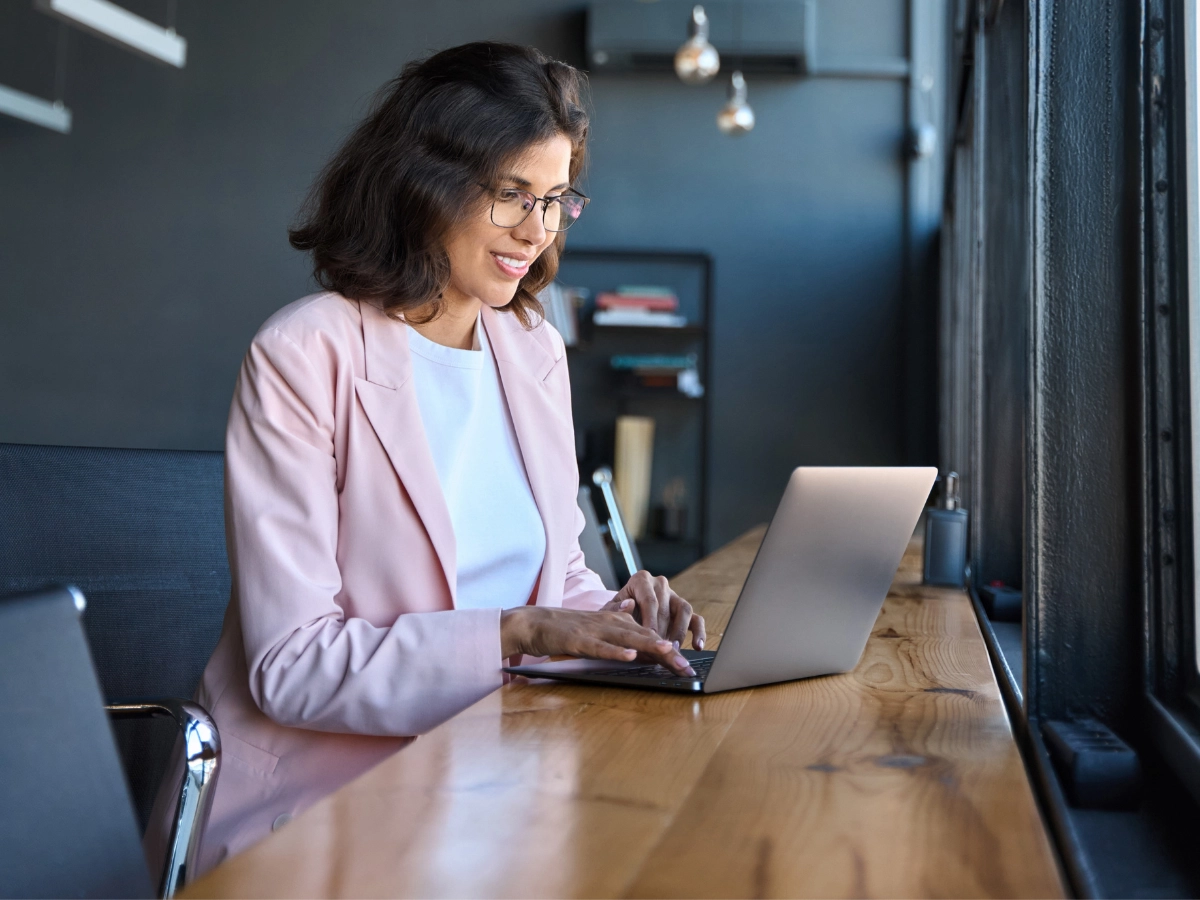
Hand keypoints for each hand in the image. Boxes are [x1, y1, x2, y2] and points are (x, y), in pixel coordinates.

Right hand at [500, 602, 696, 675]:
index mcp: (615, 620)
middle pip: (644, 636)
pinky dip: (615, 651)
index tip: (686, 665)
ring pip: (627, 638)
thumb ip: (614, 616)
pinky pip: (600, 647)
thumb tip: (632, 608)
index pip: (648, 634)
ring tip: (669, 653)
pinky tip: (629, 656)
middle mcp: (609, 623)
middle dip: (668, 652)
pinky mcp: (578, 640)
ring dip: (649, 646)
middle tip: (687, 668)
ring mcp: (594, 631)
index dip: (668, 649)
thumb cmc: (563, 626)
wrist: (532, 622)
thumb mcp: (594, 622)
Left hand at [603, 570, 705, 650]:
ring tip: (674, 649)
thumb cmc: (617, 611)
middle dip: (663, 631)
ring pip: (684, 611)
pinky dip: (699, 633)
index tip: (650, 635)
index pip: (649, 599)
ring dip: (679, 632)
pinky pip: (696, 619)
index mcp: (641, 580)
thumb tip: (628, 606)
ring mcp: (674, 596)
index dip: (650, 619)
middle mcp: (660, 584)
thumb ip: (615, 609)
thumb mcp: (610, 609)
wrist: (625, 610)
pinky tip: (697, 647)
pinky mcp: (684, 610)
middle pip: (666, 608)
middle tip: (659, 649)